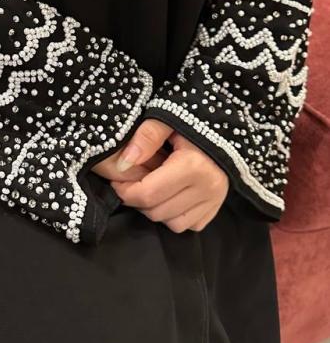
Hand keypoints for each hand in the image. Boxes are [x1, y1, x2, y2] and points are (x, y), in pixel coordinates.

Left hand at [104, 118, 228, 232]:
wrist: (224, 125)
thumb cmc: (191, 119)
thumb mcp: (167, 117)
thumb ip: (146, 137)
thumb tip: (124, 163)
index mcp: (192, 166)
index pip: (147, 193)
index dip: (125, 191)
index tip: (117, 179)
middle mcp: (207, 187)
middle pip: (157, 211)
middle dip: (137, 200)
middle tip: (132, 182)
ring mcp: (215, 200)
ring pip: (172, 223)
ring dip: (155, 209)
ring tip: (152, 187)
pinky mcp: (218, 207)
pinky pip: (189, 225)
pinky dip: (175, 215)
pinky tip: (171, 195)